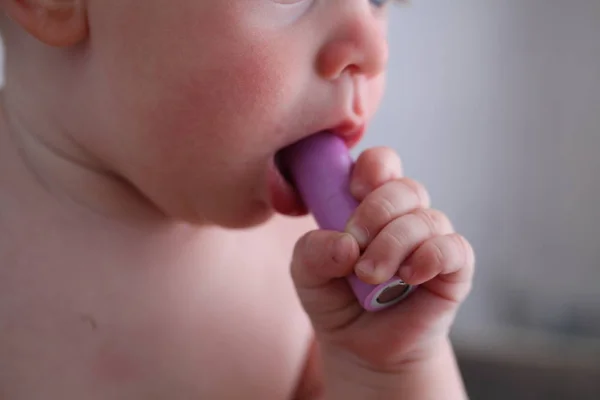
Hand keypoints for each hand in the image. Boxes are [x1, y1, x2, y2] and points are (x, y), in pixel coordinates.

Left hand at [291, 147, 474, 373]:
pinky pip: (454, 249)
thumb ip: (313, 250)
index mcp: (371, 204)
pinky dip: (431, 256)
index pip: (382, 164)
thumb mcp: (307, 273)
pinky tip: (409, 276)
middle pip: (404, 188)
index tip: (353, 191)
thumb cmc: (335, 299)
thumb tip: (347, 244)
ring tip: (370, 276)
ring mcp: (431, 241)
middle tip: (354, 247)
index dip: (372, 168)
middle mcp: (405, 216)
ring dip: (394, 244)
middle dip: (375, 213)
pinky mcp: (454, 270)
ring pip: (426, 219)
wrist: (359, 346)